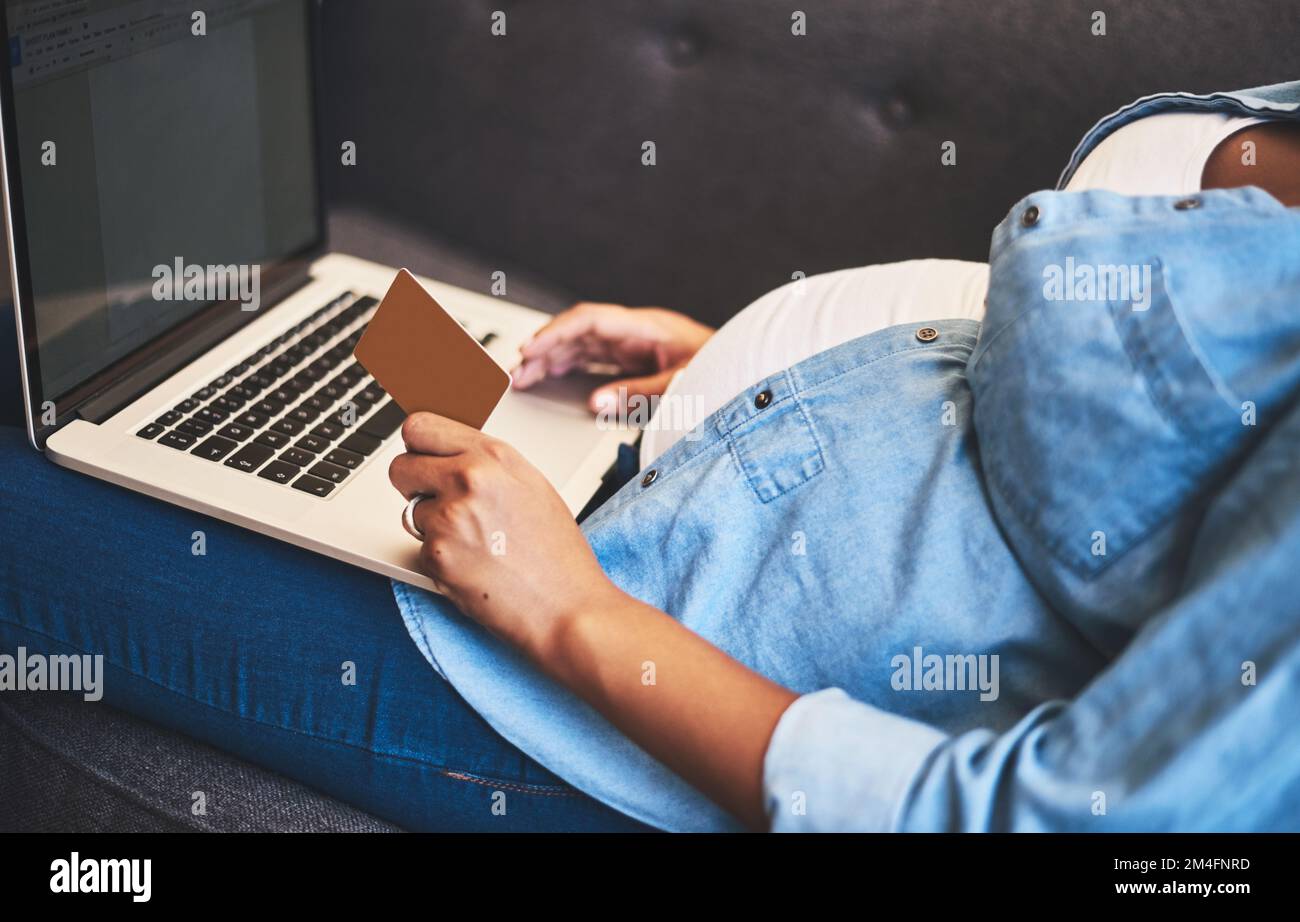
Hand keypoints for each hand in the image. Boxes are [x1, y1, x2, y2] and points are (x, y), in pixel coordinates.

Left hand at [389, 412, 617, 653]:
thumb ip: (487, 464)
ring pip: (409, 512)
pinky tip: (474, 566)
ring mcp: (449, 517)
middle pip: (400, 467)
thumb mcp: (531, 486)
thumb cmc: (557, 553)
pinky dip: (440, 560)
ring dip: (432, 527)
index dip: (418, 448)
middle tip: (439, 503)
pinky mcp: (436, 556)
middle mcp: (469, 479)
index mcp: (494, 456)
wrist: (565, 607)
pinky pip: (419, 549)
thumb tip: (449, 456)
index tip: (423, 460)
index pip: (421, 428)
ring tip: (474, 542)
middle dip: (412, 486)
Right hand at [512, 302, 713, 411]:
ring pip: (581, 344)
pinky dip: (568, 365)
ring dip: (551, 358)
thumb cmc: (720, 368)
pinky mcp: (634, 356)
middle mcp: (635, 330)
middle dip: (544, 349)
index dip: (555, 333)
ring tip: (523, 377)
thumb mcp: (679, 384)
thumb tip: (594, 403)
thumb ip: (636, 393)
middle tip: (516, 372)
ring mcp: (633, 342)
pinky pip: (593, 356)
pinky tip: (549, 375)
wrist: (747, 370)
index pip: (589, 321)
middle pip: (578, 332)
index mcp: (645, 326)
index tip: (530, 350)